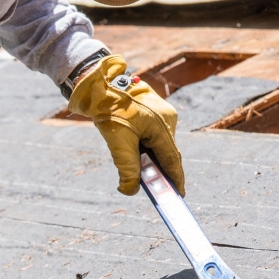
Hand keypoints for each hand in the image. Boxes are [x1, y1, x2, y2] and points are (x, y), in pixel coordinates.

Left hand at [68, 55, 184, 195]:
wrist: (100, 82)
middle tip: (157, 189)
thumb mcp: (117, 141)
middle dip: (160, 170)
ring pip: (160, 144)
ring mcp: (163, 113)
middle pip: (166, 152)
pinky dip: (146, 147)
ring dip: (151, 157)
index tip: (178, 195)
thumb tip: (130, 190)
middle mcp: (168, 118)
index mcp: (162, 125)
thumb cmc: (109, 108)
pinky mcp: (155, 111)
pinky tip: (135, 151)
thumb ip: (127, 168)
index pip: (172, 159)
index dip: (175, 179)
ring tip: (141, 169)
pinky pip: (154, 135)